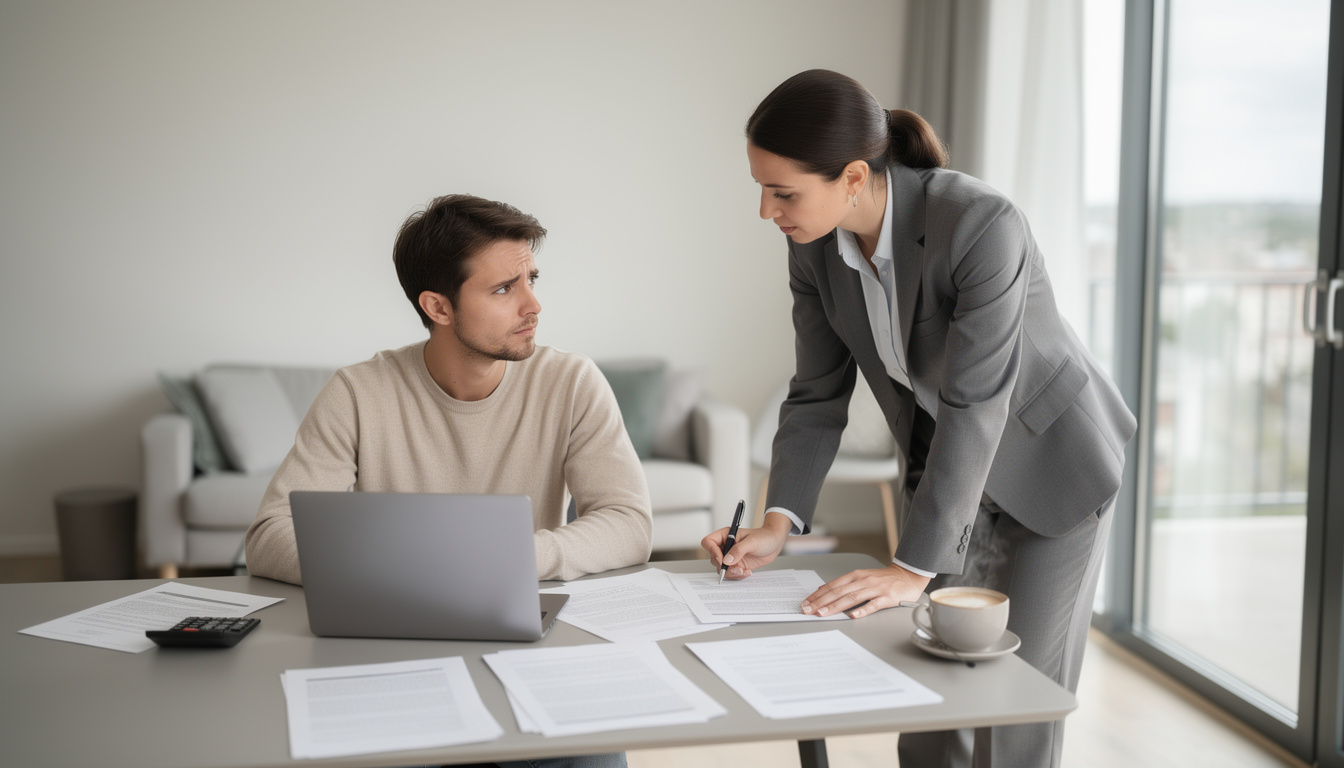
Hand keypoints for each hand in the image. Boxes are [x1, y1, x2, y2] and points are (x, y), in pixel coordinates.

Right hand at [700, 512, 791, 579]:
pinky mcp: (737, 564)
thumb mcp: (752, 542)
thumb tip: (727, 560)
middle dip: (724, 566)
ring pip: (721, 568)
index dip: (712, 551)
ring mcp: (731, 556)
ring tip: (744, 571)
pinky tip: (747, 572)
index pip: (709, 542)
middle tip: (736, 568)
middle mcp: (726, 546)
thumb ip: (739, 550)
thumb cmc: (764, 537)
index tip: (722, 559)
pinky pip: (731, 573)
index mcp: (726, 535)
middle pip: (714, 558)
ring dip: (732, 573)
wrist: (774, 543)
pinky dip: (738, 575)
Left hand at [801, 563, 931, 618]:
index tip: (806, 603)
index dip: (817, 595)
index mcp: (855, 576)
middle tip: (807, 610)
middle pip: (838, 592)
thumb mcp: (862, 577)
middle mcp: (863, 581)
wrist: (908, 575)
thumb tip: (824, 591)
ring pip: (852, 598)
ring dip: (835, 606)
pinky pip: (873, 604)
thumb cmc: (883, 578)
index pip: (832, 586)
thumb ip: (845, 585)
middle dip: (820, 602)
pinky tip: (853, 615)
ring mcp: (875, 589)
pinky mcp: (887, 597)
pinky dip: (862, 610)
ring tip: (823, 613)